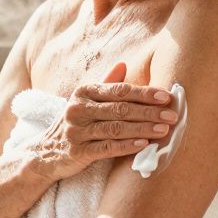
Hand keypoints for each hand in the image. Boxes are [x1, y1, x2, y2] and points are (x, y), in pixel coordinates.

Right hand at [27, 61, 178, 181]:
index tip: (167, 97)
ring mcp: (76, 131)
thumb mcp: (86, 101)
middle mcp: (78, 109)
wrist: (45, 153)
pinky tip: (143, 146)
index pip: (119, 90)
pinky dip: (126, 146)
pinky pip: (106, 148)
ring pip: (116, 128)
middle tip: (172, 115)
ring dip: (142, 129)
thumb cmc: (74, 124)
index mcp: (84, 92)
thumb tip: (123, 64)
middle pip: (120, 109)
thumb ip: (106, 84)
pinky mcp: (77, 152)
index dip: (145, 93)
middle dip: (149, 112)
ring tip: (164, 131)